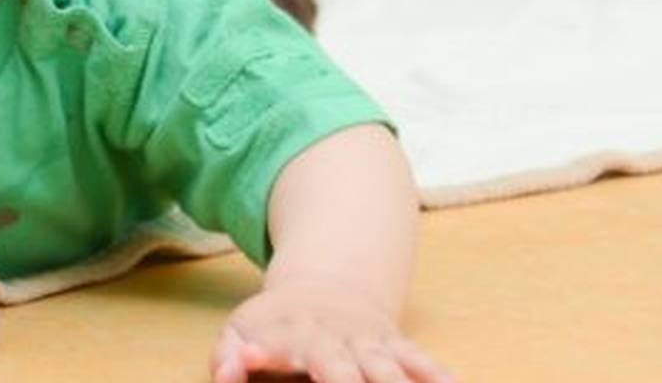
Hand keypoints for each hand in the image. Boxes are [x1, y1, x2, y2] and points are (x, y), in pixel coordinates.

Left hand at [210, 275, 454, 382]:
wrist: (326, 288)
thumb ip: (227, 355)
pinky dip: (437, 376)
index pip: (279, 347)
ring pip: (386, 369)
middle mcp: (334, 340)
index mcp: (292, 335)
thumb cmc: (275, 324)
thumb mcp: (241, 330)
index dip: (268, 354)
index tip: (254, 358)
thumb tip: (224, 376)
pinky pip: (421, 363)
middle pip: (339, 369)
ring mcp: (368, 344)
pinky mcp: (397, 348)